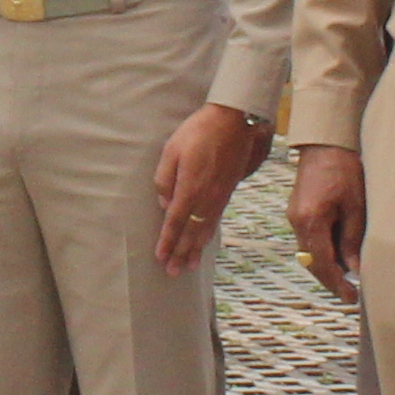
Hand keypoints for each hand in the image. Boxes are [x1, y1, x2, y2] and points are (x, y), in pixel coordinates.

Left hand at [152, 104, 267, 271]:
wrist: (233, 121)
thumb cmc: (198, 132)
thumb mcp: (171, 150)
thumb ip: (165, 180)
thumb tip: (165, 205)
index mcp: (190, 188)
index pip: (175, 222)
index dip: (168, 242)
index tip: (160, 257)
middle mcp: (206, 198)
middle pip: (191, 232)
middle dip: (181, 253)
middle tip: (172, 272)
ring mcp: (219, 197)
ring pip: (205, 229)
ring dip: (196, 249)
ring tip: (188, 266)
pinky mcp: (228, 192)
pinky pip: (215, 220)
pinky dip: (208, 235)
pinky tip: (204, 241)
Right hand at [289, 144, 367, 303]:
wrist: (325, 144)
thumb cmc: (344, 168)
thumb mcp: (355, 206)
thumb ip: (352, 239)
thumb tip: (354, 267)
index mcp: (311, 219)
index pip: (322, 262)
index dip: (336, 283)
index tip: (351, 297)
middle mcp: (297, 222)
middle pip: (312, 263)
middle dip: (330, 280)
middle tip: (350, 294)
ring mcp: (294, 218)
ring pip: (309, 254)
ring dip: (326, 267)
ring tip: (348, 278)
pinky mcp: (297, 213)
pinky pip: (309, 241)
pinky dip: (322, 252)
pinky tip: (338, 257)